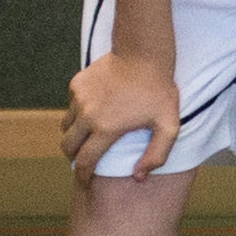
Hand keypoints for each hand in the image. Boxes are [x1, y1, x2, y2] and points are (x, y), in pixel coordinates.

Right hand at [64, 50, 186, 181]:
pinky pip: (71, 106)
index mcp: (106, 128)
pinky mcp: (76, 84)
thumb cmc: (159, 89)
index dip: (83, 176)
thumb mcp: (169, 124)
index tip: (85, 183)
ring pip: (66, 126)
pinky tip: (94, 109)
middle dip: (73, 157)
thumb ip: (157, 154)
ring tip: (88, 136)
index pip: (84, 162)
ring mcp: (79, 99)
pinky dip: (77, 113)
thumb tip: (138, 177)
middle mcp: (87, 115)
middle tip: (84, 159)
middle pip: (68, 147)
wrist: (144, 52)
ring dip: (74, 135)